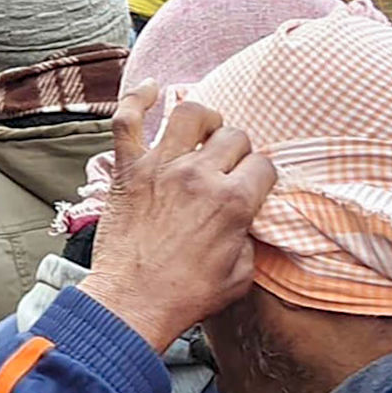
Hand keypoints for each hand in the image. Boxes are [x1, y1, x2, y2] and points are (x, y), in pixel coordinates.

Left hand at [82, 94, 270, 357]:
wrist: (133, 303)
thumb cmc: (186, 296)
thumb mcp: (241, 275)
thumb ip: (251, 239)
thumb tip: (247, 221)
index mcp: (232, 202)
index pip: (263, 165)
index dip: (263, 176)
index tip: (255, 186)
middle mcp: (198, 176)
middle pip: (233, 136)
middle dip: (238, 151)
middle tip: (228, 168)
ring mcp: (160, 167)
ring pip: (189, 113)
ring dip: (204, 117)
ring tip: (205, 129)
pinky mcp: (128, 170)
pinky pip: (128, 119)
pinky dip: (137, 98)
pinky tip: (151, 89)